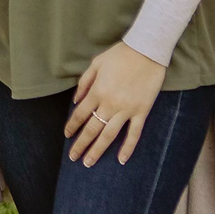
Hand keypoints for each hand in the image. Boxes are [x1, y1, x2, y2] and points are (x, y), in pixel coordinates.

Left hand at [66, 42, 166, 166]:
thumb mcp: (96, 63)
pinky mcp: (141, 111)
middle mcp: (109, 104)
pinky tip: (121, 160)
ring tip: (88, 163)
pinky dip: (128, 148)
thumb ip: (84, 82)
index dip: (72, 126)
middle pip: (92, 129)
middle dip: (81, 145)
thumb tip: (75, 101)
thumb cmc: (120, 54)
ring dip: (97, 150)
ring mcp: (126, 109)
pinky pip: (134, 133)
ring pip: (109, 135)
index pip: (80, 114)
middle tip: (74, 157)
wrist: (147, 50)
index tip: (67, 136)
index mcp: (97, 91)